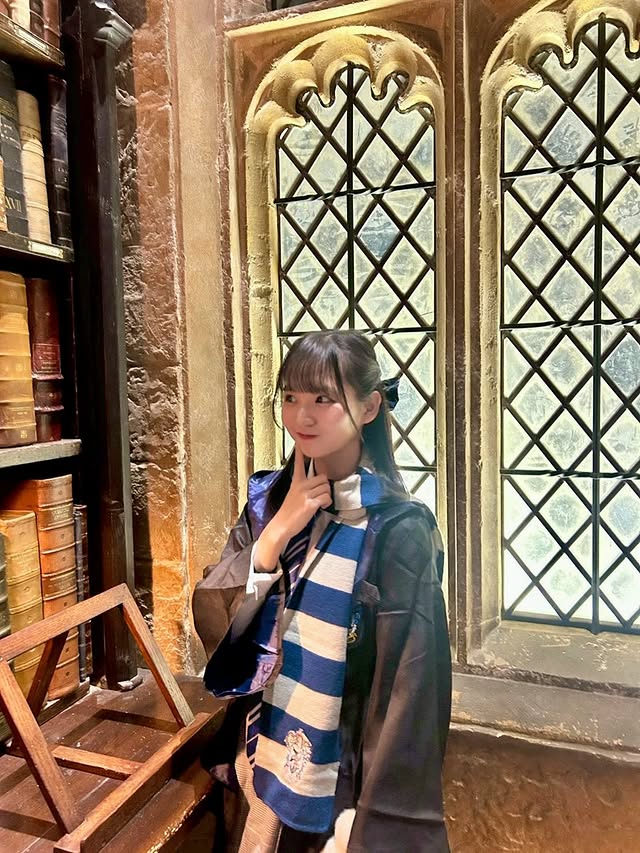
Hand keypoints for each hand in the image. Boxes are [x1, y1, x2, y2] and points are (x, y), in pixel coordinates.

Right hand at [254, 446, 330, 571]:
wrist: (281, 526)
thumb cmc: (288, 512)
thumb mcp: (293, 495)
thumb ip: (304, 488)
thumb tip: (318, 485)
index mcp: (296, 482)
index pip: (299, 464)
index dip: (300, 453)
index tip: (299, 442)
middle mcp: (301, 486)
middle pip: (323, 477)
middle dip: (325, 487)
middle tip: (319, 496)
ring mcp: (305, 494)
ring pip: (326, 487)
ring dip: (326, 496)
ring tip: (319, 503)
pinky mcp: (310, 504)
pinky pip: (326, 497)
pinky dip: (326, 503)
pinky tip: (320, 507)